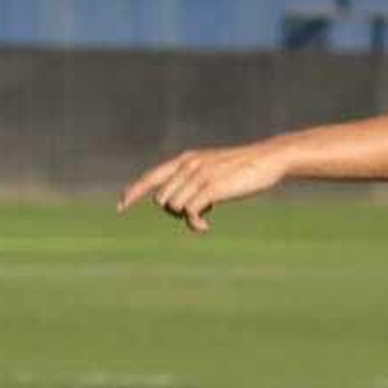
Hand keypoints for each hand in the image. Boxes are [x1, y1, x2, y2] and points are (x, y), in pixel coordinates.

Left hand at [116, 139, 289, 233]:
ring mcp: (198, 175)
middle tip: (199, 212)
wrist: (267, 160)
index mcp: (186, 159)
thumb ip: (194, 184)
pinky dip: (195, 225)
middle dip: (175, 213)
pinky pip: (189, 214)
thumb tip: (181, 211)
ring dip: (188, 218)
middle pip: (162, 200)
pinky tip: (206, 228)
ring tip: (206, 216)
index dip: (133, 192)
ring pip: (174, 207)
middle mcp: (188, 165)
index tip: (119, 207)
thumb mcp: (214, 172)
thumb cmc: (242, 170)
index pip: (151, 177)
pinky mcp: (210, 188)